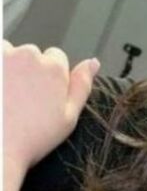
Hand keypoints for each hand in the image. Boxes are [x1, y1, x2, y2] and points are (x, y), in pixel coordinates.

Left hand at [2, 40, 100, 172]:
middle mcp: (28, 56)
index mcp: (54, 68)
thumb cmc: (33, 138)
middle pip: (32, 54)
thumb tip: (93, 62)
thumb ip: (82, 85)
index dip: (51, 77)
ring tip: (6, 96)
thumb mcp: (69, 117)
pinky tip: (0, 93)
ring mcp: (3, 57)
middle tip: (22, 101)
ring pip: (8, 52)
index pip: (56, 57)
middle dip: (29, 70)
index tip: (42, 96)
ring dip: (8, 66)